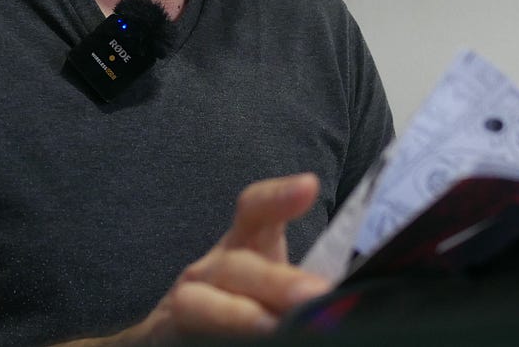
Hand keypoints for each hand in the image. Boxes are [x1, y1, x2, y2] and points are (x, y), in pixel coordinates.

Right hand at [122, 173, 332, 343]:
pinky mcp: (172, 333)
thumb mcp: (274, 281)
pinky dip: (220, 338)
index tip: (308, 186)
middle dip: (274, 281)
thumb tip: (346, 292)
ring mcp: (186, 303)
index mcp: (243, 245)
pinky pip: (191, 338)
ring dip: (238, 316)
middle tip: (315, 293)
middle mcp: (210, 269)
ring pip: (201, 305)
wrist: (179, 333)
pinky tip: (250, 345)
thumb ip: (304, 281)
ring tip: (272, 327)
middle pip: (237, 266)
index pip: (255, 210)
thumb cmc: (245, 302)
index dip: (277, 197)